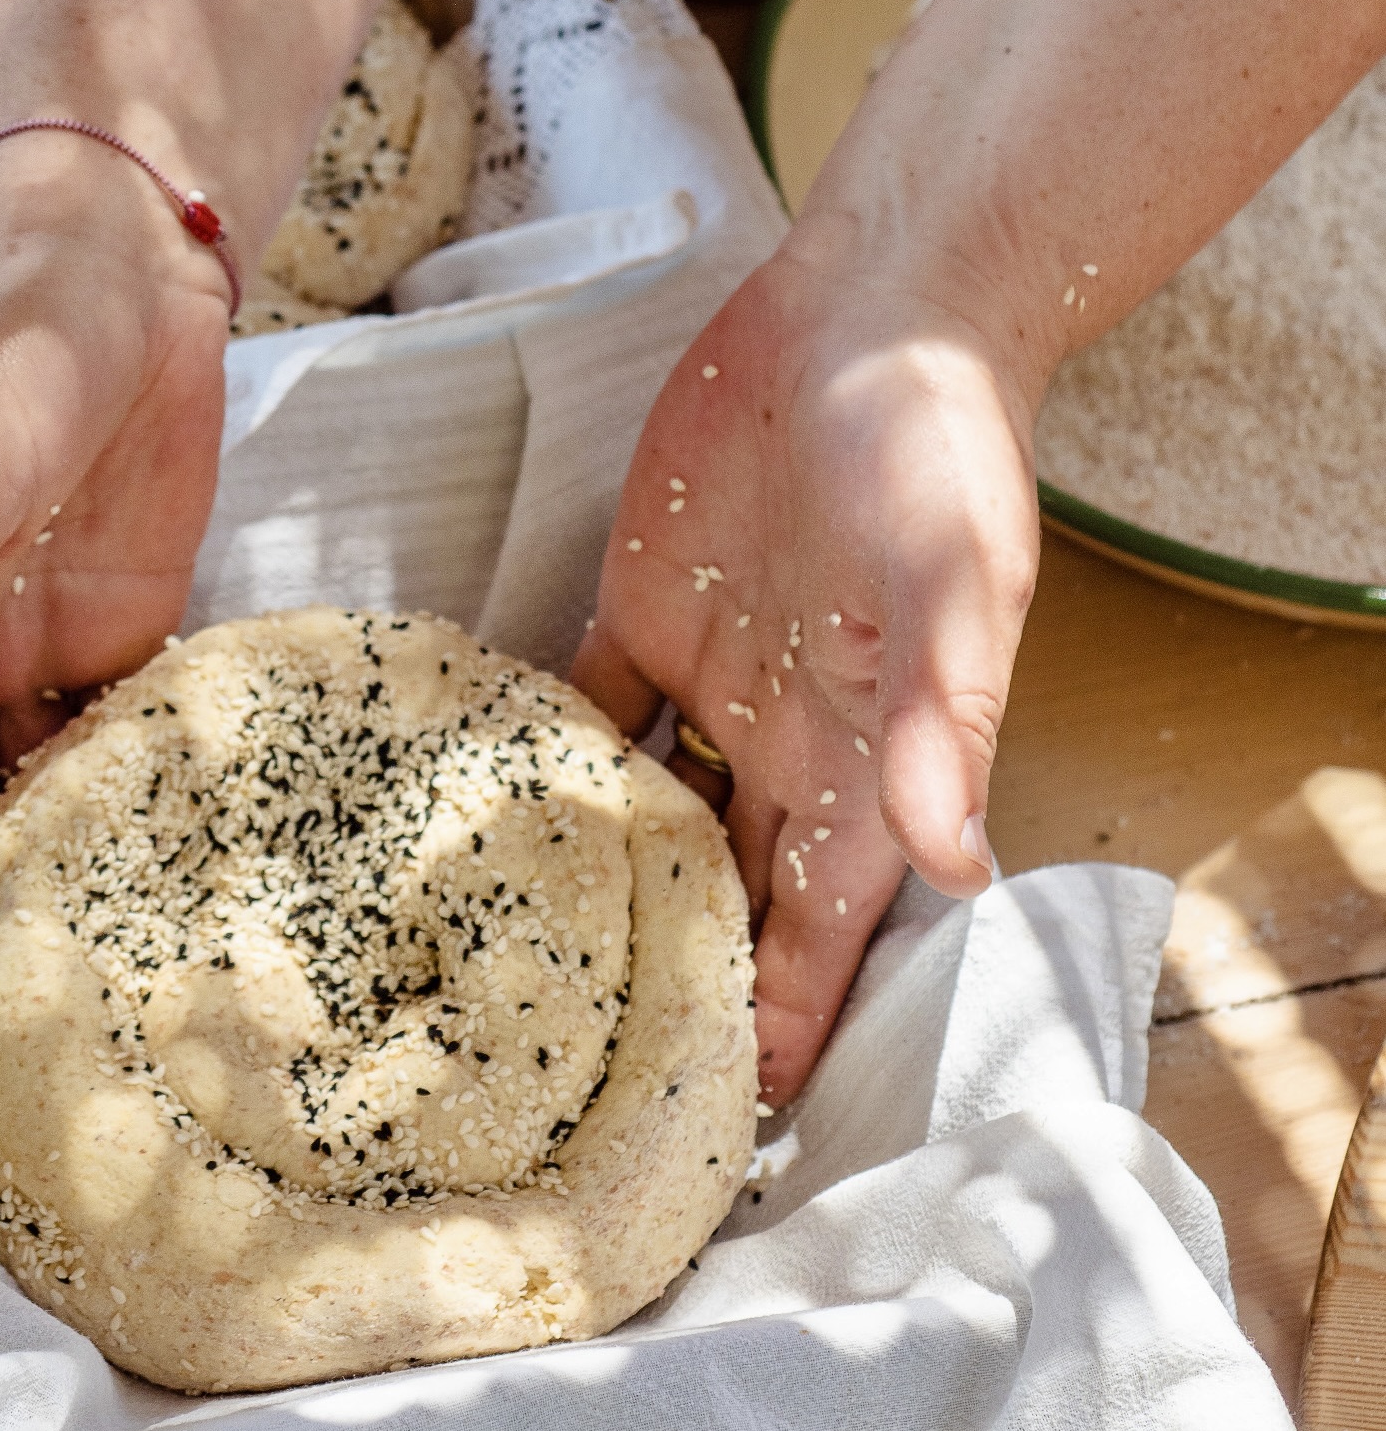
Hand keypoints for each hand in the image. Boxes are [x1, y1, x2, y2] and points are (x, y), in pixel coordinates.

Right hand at [0, 141, 230, 992]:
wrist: (128, 269)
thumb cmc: (5, 349)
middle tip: (31, 1023)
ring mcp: (40, 645)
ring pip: (39, 786)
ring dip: (63, 866)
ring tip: (110, 973)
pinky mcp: (129, 631)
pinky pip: (123, 738)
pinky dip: (136, 799)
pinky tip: (173, 871)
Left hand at [573, 240, 1041, 1103]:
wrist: (871, 311)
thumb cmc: (938, 448)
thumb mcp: (956, 586)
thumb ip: (945, 718)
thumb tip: (959, 863)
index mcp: (863, 756)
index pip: (822, 925)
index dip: (780, 1016)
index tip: (718, 1119)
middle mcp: (782, 738)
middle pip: (726, 892)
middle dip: (671, 979)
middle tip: (578, 1076)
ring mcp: (706, 677)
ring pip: (644, 813)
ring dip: (592, 885)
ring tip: (503, 971)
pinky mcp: (643, 609)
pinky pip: (581, 704)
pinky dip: (538, 755)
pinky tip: (470, 811)